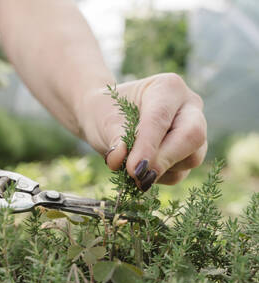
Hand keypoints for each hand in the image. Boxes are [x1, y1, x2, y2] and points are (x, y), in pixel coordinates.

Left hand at [77, 73, 206, 190]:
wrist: (105, 117)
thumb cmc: (106, 112)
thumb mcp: (105, 121)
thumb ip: (115, 139)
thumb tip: (118, 159)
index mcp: (168, 87)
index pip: (161, 118)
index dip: (148, 146)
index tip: (133, 168)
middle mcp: (189, 106)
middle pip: (192, 136)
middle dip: (165, 160)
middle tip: (139, 177)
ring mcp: (195, 130)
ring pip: (191, 158)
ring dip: (160, 170)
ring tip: (130, 169)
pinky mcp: (190, 153)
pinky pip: (181, 173)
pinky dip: (159, 177)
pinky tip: (139, 170)